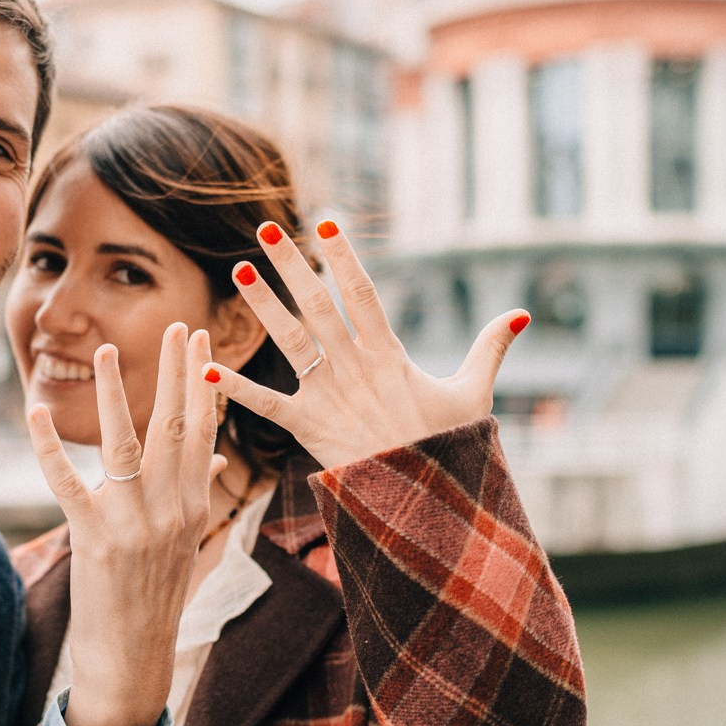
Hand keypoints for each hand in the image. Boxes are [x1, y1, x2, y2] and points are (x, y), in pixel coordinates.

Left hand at [25, 324, 221, 725]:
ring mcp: (135, 525)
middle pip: (177, 428)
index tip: (203, 341)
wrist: (133, 661)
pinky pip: (69, 483)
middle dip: (176, 372)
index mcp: (194, 508)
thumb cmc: (153, 600)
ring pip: (127, 444)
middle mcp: (172, 511)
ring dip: (116, 394)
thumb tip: (214, 464)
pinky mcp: (96, 541)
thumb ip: (197, 498)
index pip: (205, 432)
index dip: (203, 383)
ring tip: (107, 350)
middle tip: (178, 323)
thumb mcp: (184, 547)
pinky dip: (50, 446)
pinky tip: (36, 411)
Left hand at [204, 220, 528, 468]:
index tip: (326, 222)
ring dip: (264, 306)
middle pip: (318, 305)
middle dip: (292, 265)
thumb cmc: (448, 449)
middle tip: (265, 228)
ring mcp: (328, 396)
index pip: (363, 293)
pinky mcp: (307, 428)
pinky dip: (234, 387)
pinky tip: (204, 366)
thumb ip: (488, 348)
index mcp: (389, 354)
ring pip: (290, 341)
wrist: (425, 503)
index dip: (344, 257)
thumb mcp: (473, 394)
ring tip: (240, 270)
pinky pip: (265, 405)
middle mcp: (354, 367)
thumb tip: (520, 313)